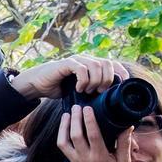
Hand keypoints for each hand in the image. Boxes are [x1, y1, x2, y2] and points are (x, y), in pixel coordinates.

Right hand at [9, 54, 130, 100]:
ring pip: (96, 65)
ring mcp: (77, 60)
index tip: (123, 86)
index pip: (112, 64)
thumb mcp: (80, 92)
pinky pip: (82, 69)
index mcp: (92, 65)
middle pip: (107, 63)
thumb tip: (108, 102)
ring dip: (96, 80)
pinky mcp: (67, 63)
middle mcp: (86, 59)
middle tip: (100, 92)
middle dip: (107, 79)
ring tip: (88, 91)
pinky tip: (79, 89)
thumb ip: (93, 91)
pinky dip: (84, 81)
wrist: (39, 84)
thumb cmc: (60, 89)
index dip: (121, 72)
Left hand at [58, 106, 132, 161]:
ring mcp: (75, 160)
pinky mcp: (70, 161)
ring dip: (64, 126)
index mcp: (100, 156)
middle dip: (75, 119)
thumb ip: (125, 143)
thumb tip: (128, 126)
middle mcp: (85, 157)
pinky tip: (64, 125)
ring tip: (67, 113)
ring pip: (65, 141)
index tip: (88, 108)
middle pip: (76, 136)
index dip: (89, 120)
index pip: (93, 135)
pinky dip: (61, 135)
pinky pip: (62, 146)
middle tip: (76, 107)